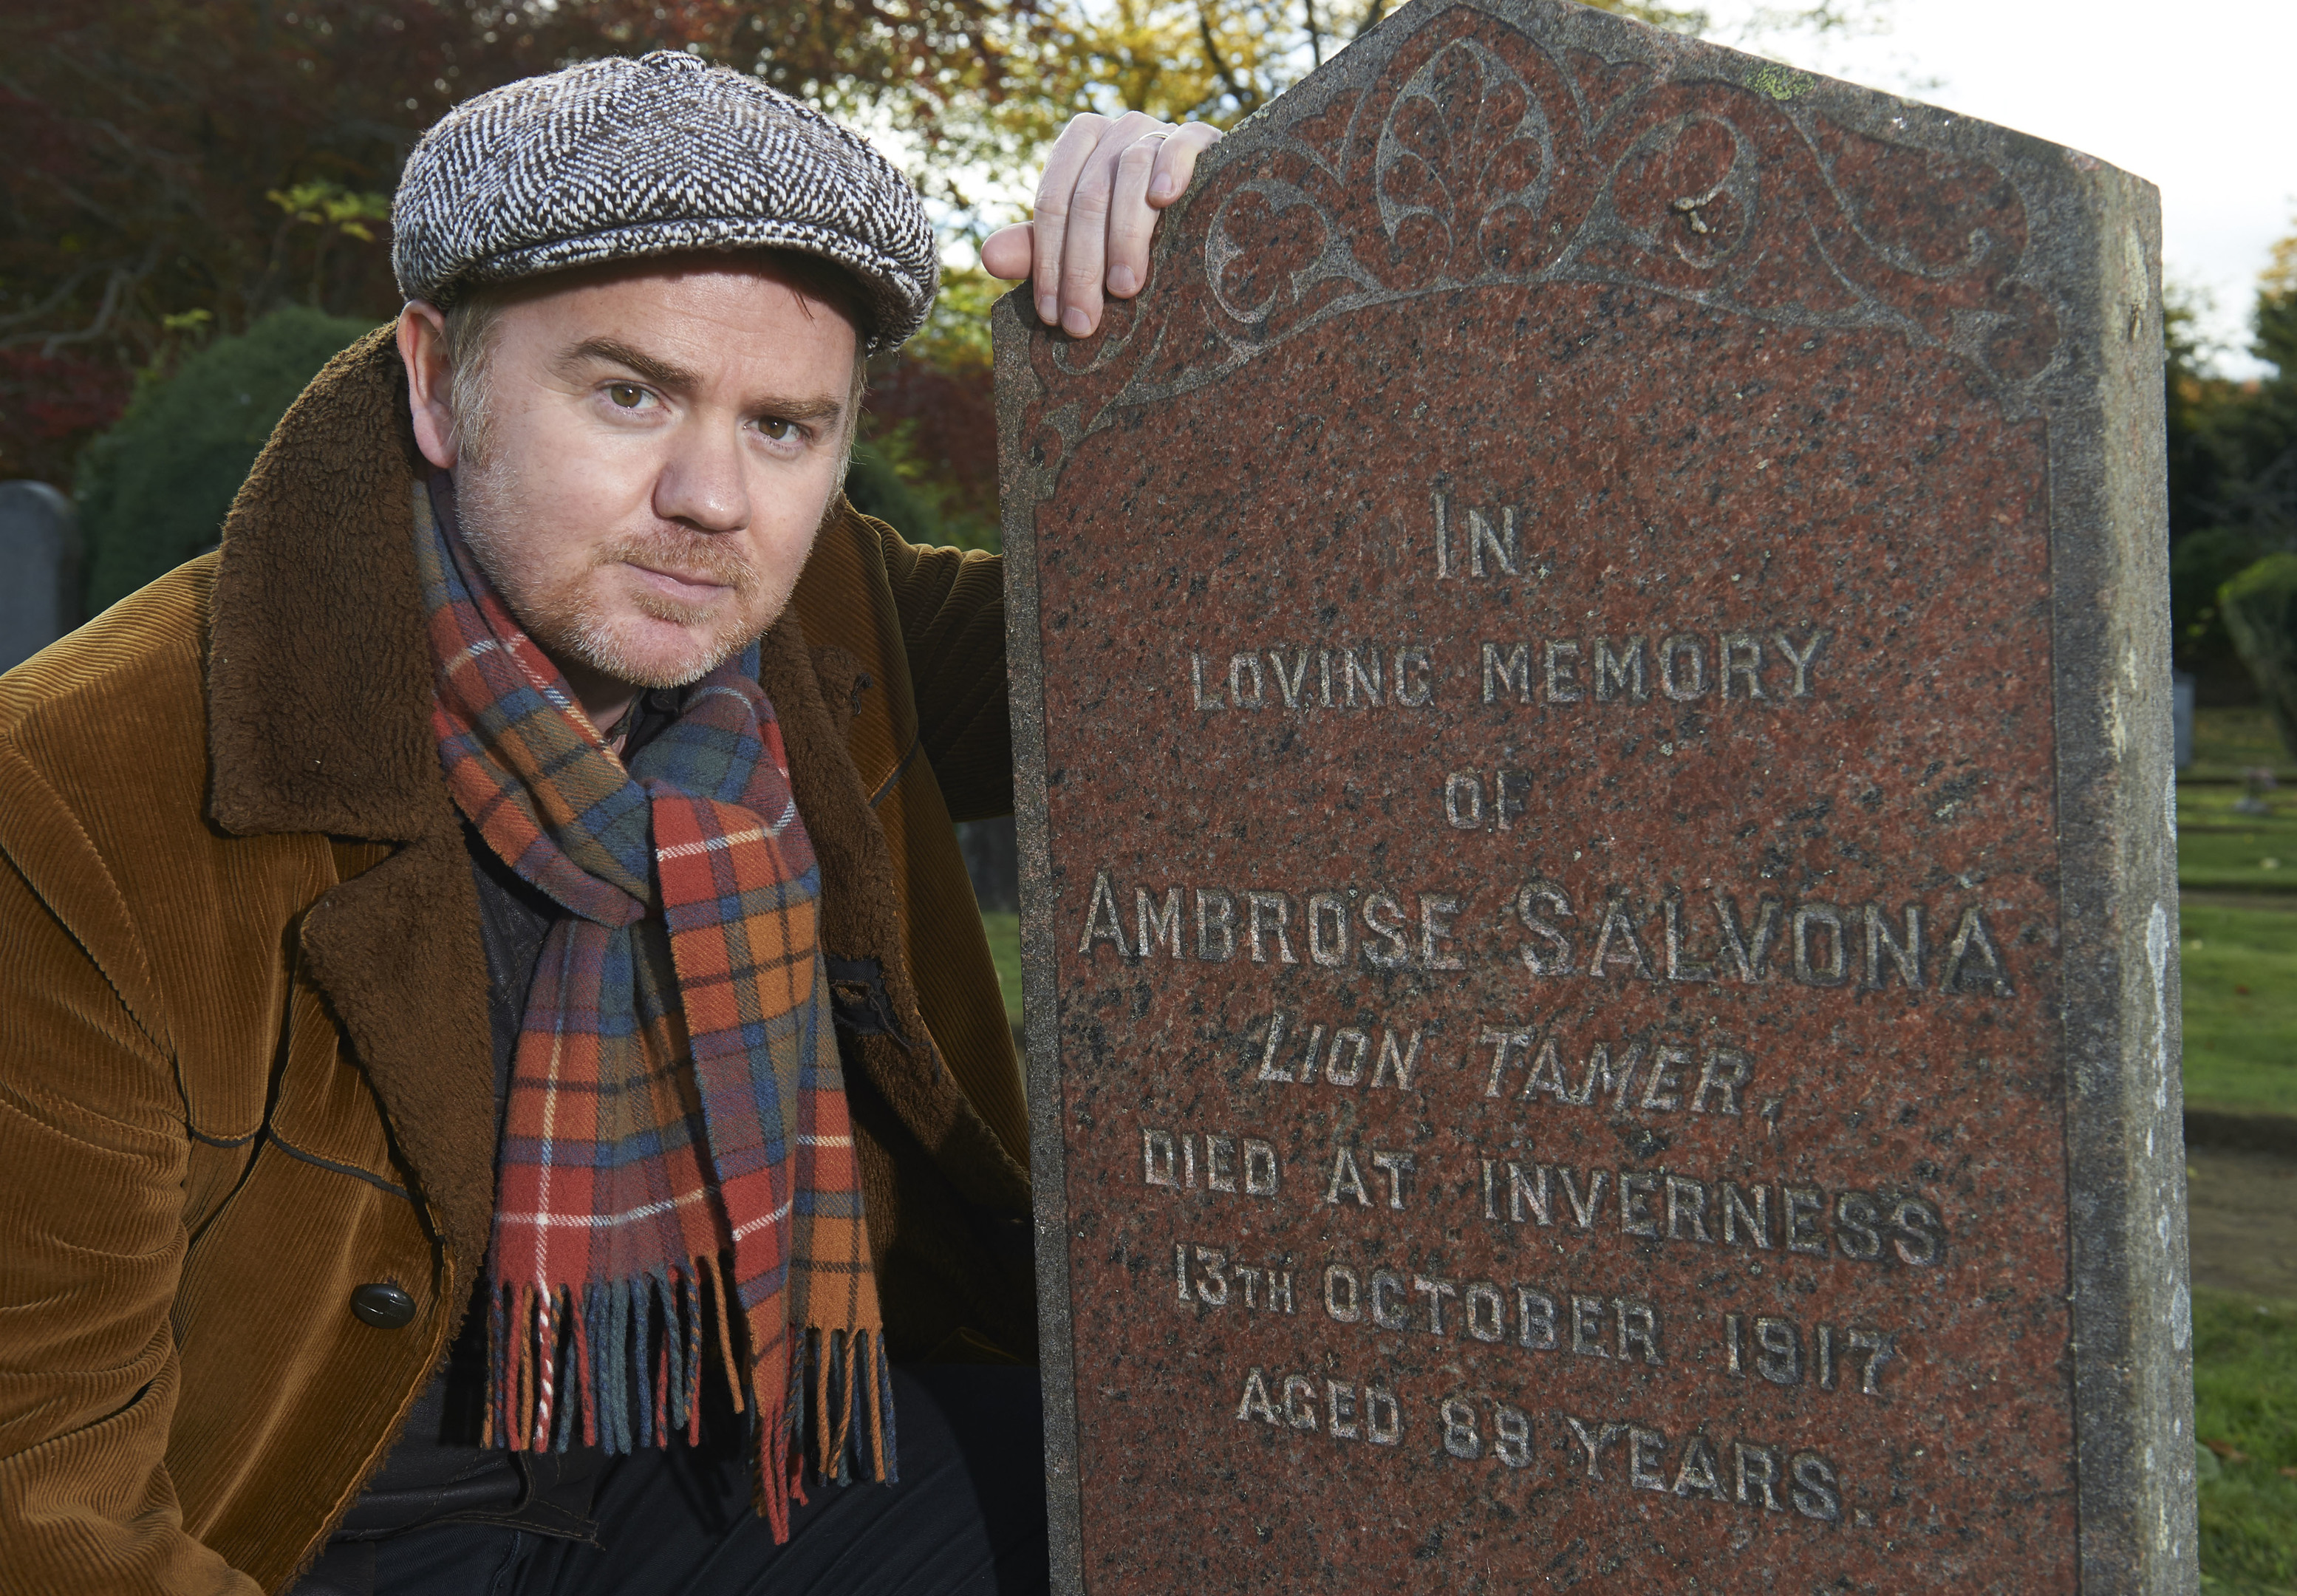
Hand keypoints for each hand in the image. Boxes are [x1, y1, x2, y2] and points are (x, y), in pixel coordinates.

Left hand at [981, 112, 1220, 338]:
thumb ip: (1039, 249)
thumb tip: (989, 259)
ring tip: (1124, 289)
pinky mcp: (1198, 135)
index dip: (1047, 263)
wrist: (1208, 202)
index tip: (1053, 317)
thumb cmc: (1136, 228)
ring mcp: (1155, 128)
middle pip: (1087, 197)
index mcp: (1077, 146)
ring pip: (1128, 175)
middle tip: (1085, 321)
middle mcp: (1112, 131)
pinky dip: (1171, 167)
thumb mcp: (1084, 242)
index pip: (1051, 204)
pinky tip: (1165, 198)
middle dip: (1082, 266)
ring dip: (1124, 236)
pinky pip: (1180, 144)